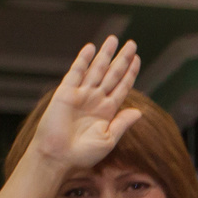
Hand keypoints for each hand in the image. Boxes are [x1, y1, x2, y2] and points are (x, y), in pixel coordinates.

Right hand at [29, 39, 142, 176]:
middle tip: (132, 44)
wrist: (57, 157)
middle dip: (122, 59)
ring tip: (114, 40)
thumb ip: (122, 123)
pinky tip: (91, 48)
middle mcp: (95, 100)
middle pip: (112, 74)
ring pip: (96, 70)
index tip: (137, 59)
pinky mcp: (65, 93)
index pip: (122, 87)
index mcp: (107, 111)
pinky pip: (76, 73)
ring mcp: (80, 95)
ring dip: (105, 55)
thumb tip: (139, 112)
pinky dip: (83, 60)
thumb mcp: (108, 139)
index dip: (130, 73)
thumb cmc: (82, 154)